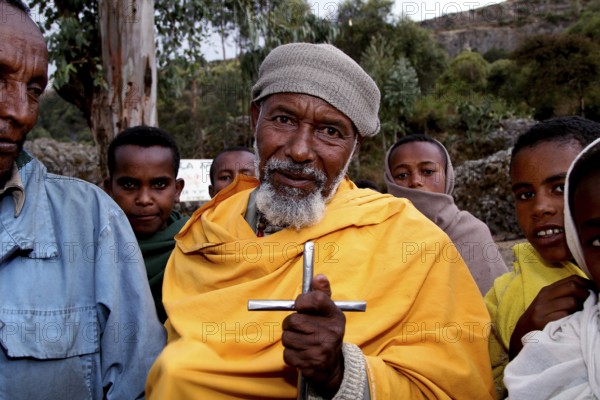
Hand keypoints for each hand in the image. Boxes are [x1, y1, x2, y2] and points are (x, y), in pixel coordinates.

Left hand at [282, 274, 345, 397]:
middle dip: (290, 324)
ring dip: (290, 340)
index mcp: (334, 316)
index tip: (299, 305)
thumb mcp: (329, 313)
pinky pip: (287, 354)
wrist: (333, 367)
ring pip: (287, 338)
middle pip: (294, 320)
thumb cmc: (326, 333)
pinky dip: (290, 354)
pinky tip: (301, 353)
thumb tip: (319, 277)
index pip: (316, 299)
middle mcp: (330, 332)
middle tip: (298, 328)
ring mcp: (321, 348)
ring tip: (301, 341)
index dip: (302, 301)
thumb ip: (322, 294)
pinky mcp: (311, 363)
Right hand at [509, 275, 594, 358]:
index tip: (593, 293)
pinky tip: (569, 323)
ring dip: (579, 309)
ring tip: (578, 316)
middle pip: (573, 287)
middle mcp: (544, 296)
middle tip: (588, 306)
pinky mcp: (541, 320)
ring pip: (571, 302)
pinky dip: (571, 319)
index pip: (572, 278)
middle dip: (586, 296)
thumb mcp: (549, 303)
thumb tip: (589, 291)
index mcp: (547, 290)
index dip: (587, 284)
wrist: (522, 333)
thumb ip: (564, 295)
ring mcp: (542, 308)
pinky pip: (565, 315)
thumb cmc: (540, 319)